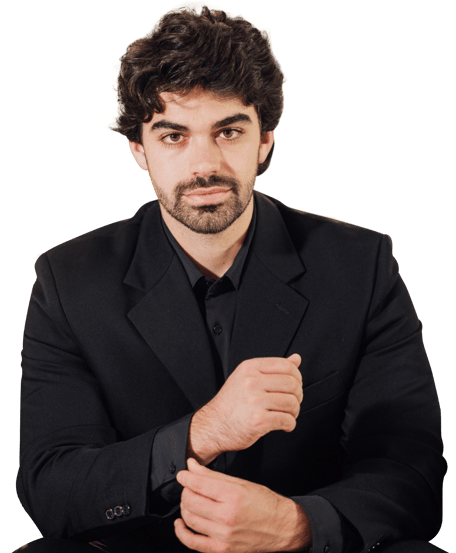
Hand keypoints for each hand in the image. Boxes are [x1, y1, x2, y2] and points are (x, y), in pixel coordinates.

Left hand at [175, 457, 310, 552]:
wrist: (282, 527)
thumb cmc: (264, 503)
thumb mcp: (241, 483)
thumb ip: (213, 476)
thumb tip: (192, 466)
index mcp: (233, 495)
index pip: (199, 484)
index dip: (185, 478)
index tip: (182, 475)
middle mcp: (227, 516)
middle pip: (191, 501)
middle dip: (185, 491)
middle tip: (189, 486)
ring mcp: (223, 535)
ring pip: (190, 519)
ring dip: (184, 507)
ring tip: (189, 501)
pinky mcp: (222, 549)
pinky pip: (193, 543)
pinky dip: (182, 533)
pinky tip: (180, 523)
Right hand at [201, 354, 302, 453]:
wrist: (213, 425)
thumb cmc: (231, 403)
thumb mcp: (247, 377)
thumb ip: (273, 368)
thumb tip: (296, 358)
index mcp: (250, 368)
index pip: (286, 365)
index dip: (297, 377)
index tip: (295, 386)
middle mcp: (251, 382)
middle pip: (292, 384)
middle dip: (298, 396)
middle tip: (293, 403)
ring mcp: (254, 401)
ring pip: (291, 402)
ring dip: (294, 411)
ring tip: (288, 415)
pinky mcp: (258, 420)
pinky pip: (287, 420)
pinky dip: (290, 424)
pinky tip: (284, 425)